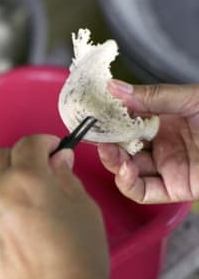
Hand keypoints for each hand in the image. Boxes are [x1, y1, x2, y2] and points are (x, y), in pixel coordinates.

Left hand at [0, 135, 108, 278]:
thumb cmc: (80, 260)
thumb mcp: (85, 210)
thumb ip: (65, 176)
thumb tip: (57, 158)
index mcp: (27, 179)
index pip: (28, 143)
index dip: (43, 142)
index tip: (50, 149)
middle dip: (18, 160)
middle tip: (34, 174)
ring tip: (15, 205)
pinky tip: (8, 235)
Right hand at [98, 80, 198, 203]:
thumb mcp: (190, 99)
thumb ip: (151, 96)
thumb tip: (112, 87)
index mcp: (164, 120)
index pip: (126, 121)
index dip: (107, 119)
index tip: (90, 113)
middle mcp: (162, 144)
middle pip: (123, 146)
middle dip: (105, 141)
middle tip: (94, 134)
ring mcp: (167, 167)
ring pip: (128, 170)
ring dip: (113, 162)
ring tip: (109, 150)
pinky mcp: (175, 188)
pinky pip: (144, 191)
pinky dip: (128, 183)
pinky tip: (124, 169)